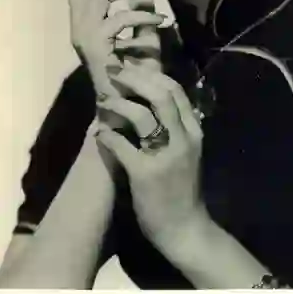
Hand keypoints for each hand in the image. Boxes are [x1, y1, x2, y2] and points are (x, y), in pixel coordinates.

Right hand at [68, 0, 163, 111]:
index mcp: (87, 18)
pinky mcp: (95, 49)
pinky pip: (117, 21)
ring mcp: (84, 37)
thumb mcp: (143, 33)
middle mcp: (79, 25)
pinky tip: (161, 18)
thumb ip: (140, 10)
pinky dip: (141, 16)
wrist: (131, 104)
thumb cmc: (138, 69)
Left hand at [95, 61, 207, 255]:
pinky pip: (122, 146)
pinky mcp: (146, 174)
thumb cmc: (183, 188)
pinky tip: (99, 134)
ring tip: (103, 101)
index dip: (151, 74)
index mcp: (193, 131)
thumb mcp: (188, 151)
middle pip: (160, 94)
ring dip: (118, 104)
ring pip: (142, 115)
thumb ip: (178, 126)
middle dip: (134, 79)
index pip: (175, 90)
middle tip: (114, 73)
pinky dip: (107, 136)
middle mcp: (183, 138)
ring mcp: (166, 156)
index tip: (131, 66)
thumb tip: (156, 100)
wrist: (185, 228)